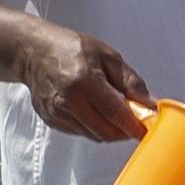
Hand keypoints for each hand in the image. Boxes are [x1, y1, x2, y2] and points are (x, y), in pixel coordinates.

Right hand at [14, 22, 149, 143]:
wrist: (33, 50)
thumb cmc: (72, 48)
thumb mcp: (108, 56)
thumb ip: (131, 82)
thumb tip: (151, 104)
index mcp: (85, 81)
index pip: (116, 114)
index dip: (135, 126)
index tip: (148, 129)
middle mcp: (68, 100)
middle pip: (106, 132)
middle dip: (124, 132)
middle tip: (133, 122)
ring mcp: (57, 112)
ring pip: (94, 136)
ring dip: (109, 130)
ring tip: (114, 113)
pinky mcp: (51, 119)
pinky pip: (80, 133)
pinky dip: (93, 127)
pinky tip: (93, 111)